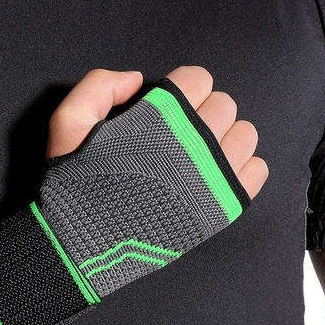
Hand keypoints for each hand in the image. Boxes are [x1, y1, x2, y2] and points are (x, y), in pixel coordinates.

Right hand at [47, 66, 267, 197]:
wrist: (85, 245)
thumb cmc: (75, 186)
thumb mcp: (67, 122)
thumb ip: (99, 85)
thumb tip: (139, 79)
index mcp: (161, 119)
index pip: (198, 79)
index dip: (181, 89)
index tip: (167, 108)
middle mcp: (193, 144)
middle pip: (224, 105)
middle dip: (201, 112)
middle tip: (178, 135)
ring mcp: (211, 177)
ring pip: (246, 135)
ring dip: (225, 138)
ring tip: (199, 155)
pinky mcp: (221, 208)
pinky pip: (257, 172)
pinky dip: (243, 168)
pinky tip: (215, 176)